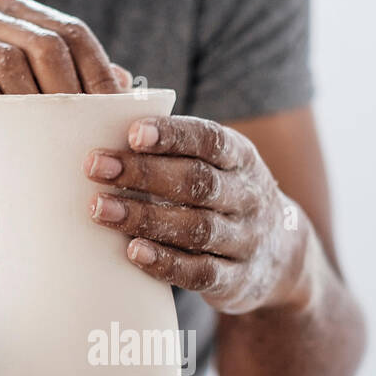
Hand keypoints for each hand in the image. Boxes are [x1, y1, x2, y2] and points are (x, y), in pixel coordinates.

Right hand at [0, 0, 130, 159]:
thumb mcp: (19, 98)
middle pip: (48, 42)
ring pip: (10, 58)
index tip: (116, 114)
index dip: (99, 72)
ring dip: (34, 103)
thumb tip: (125, 84)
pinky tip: (0, 130)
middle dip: (72, 90)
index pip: (74, 33)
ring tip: (49, 141)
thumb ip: (65, 86)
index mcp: (19, 16)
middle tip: (85, 134)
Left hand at [84, 117, 312, 314]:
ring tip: (100, 209)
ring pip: (196, 227)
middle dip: (144, 173)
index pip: (210, 140)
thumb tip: (115, 95)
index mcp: (242, 158)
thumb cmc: (223, 197)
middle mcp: (248, 196)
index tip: (132, 132)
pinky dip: (165, 262)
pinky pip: (200, 272)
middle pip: (198, 182)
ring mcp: (244, 240)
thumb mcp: (216, 165)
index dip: (172, 136)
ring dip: (144, 218)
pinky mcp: (235, 280)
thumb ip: (174, 142)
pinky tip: (133, 251)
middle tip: (96, 168)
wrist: (279, 258)